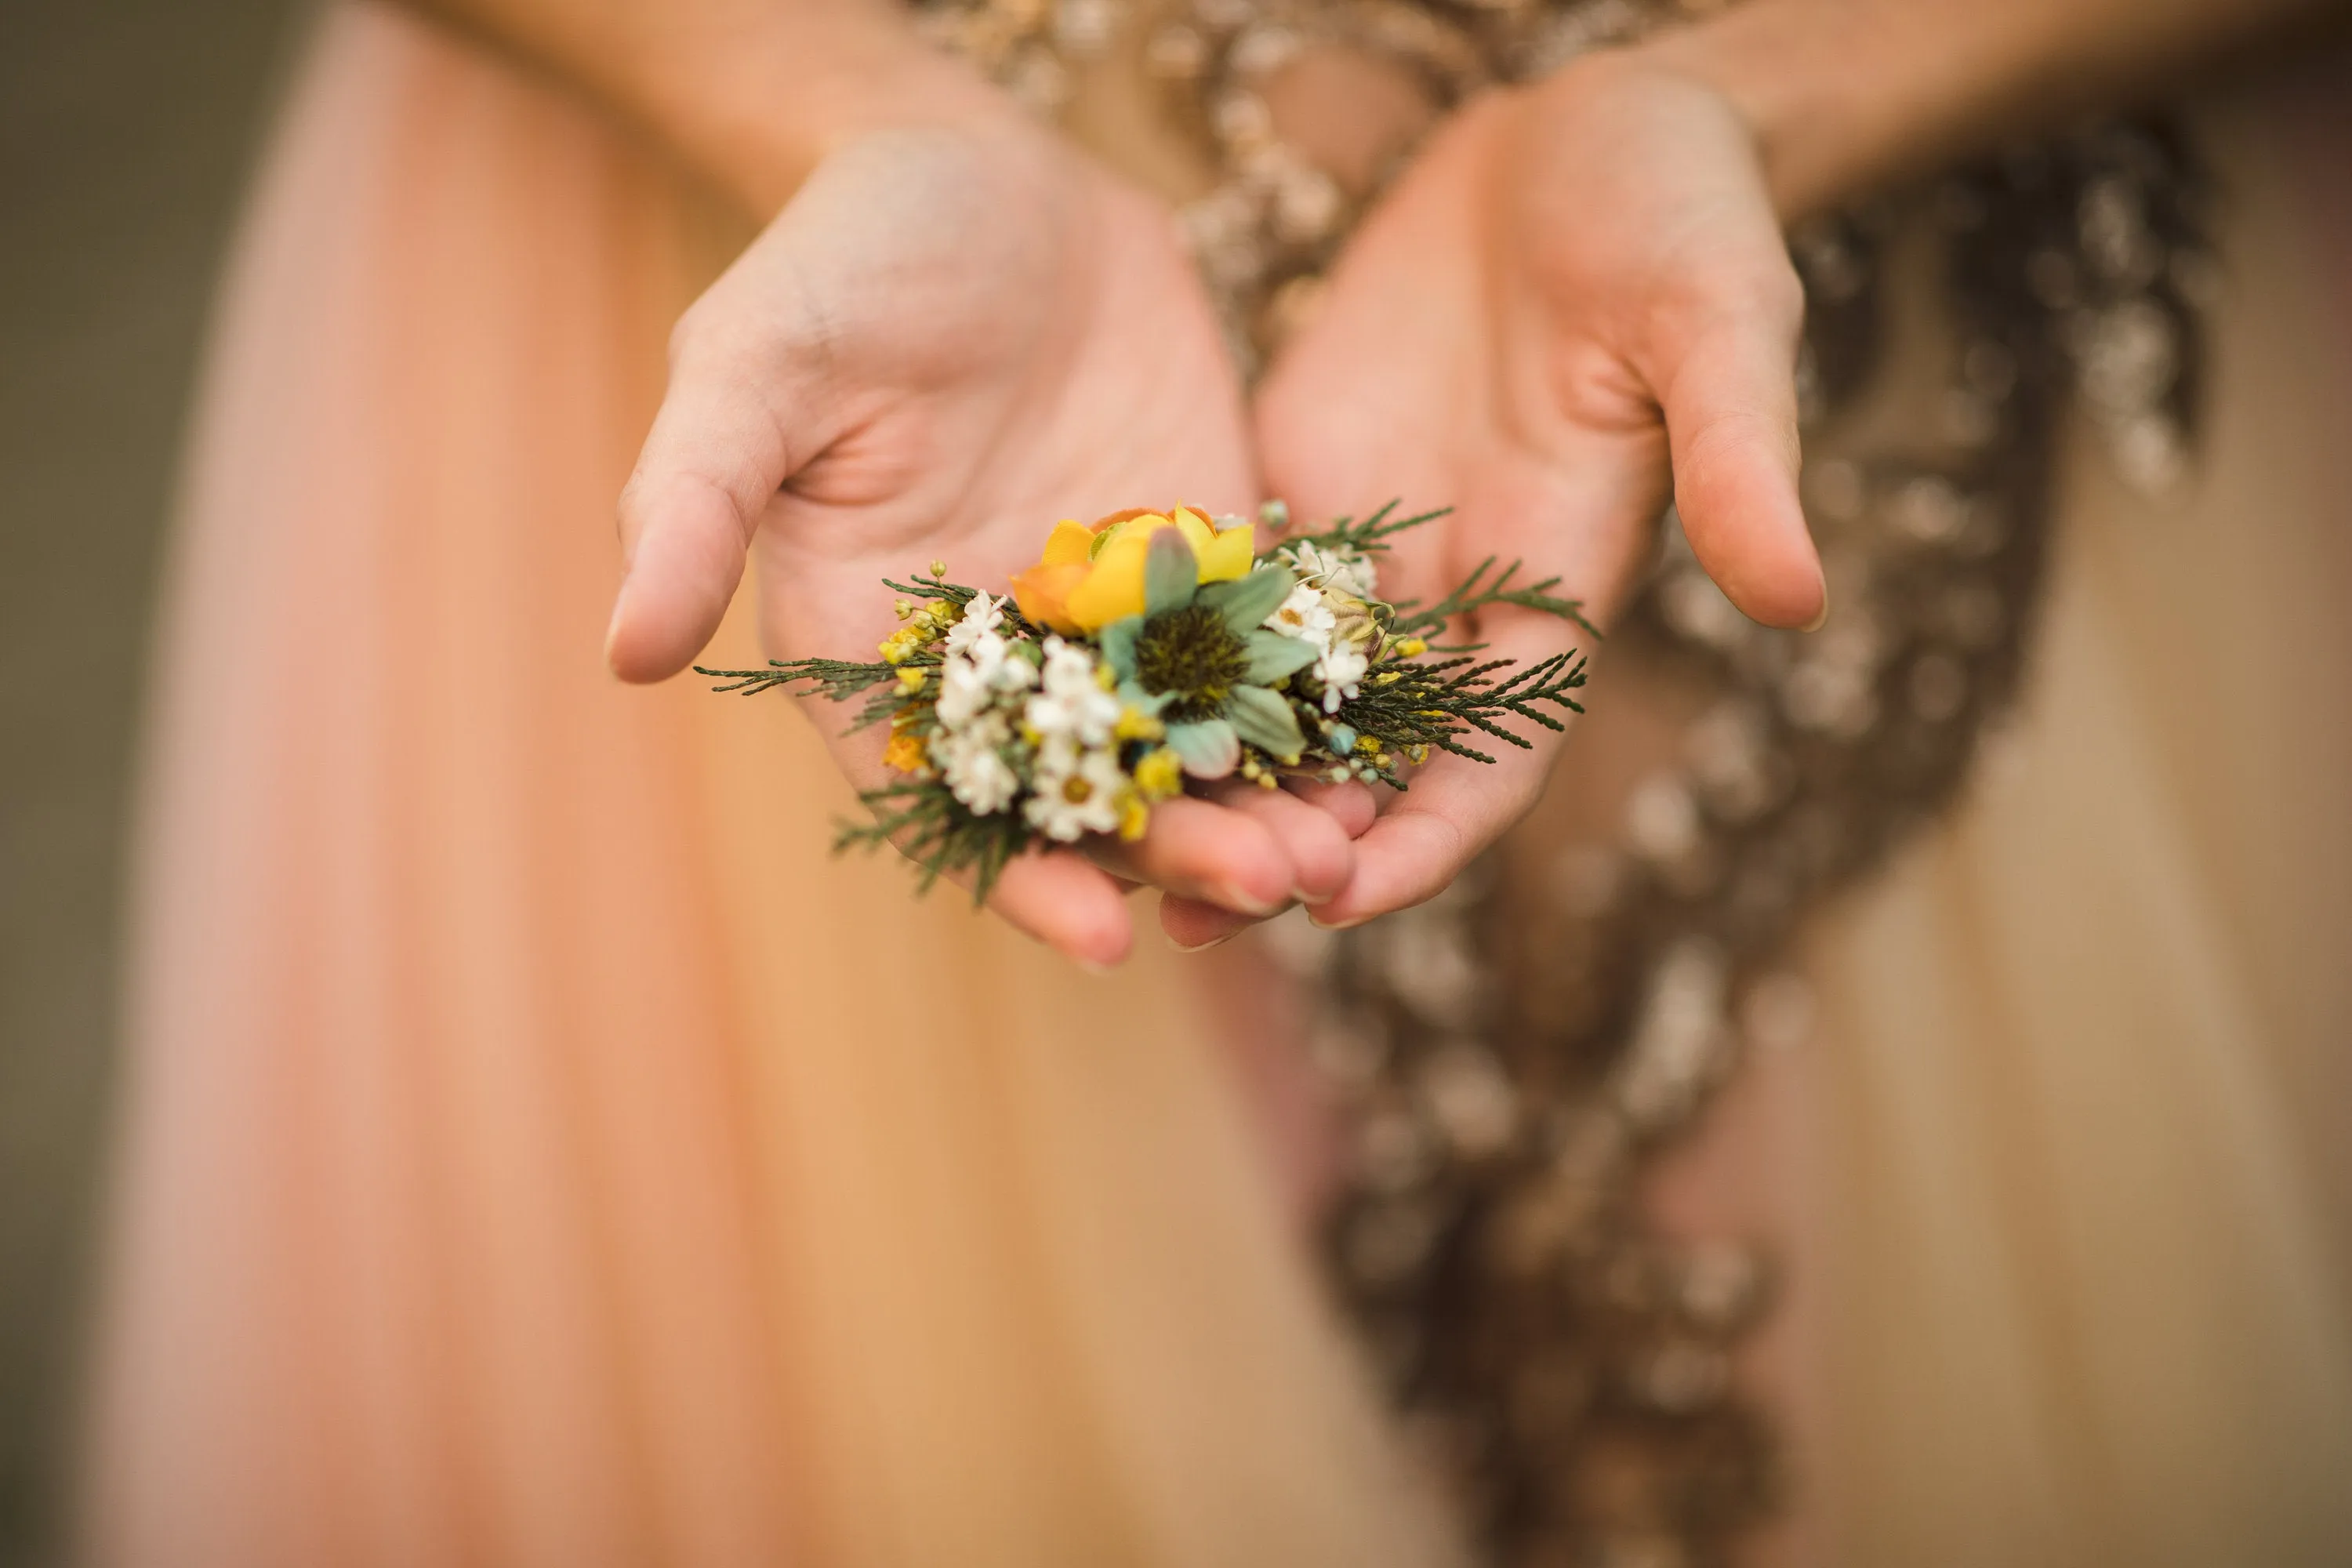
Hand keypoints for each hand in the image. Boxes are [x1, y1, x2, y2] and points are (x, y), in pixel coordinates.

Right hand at [608, 115, 1354, 966]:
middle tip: (1269, 884)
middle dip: (1175, 848)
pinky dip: (1312, 701)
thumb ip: (692, 504)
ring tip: (1340, 848)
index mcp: (880, 642)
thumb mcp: (752, 367)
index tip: (1102, 936)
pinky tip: (1379, 743)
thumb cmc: (844, 261)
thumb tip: (624, 653)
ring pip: (1187, 738)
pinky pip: (1260, 647)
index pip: (952, 790)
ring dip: (1260, 799)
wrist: (982, 169)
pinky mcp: (1200, 549)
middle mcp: (1001, 647)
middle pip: (1091, 785)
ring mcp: (1111, 607)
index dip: (1020, 871)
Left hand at [1162, 53, 1823, 948]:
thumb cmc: (1678, 219)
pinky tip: (1074, 685)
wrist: (1585, 129)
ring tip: (1111, 834)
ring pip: (1274, 695)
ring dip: (1209, 769)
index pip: (1492, 758)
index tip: (1342, 899)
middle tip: (1191, 904)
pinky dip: (1160, 647)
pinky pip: (1216, 588)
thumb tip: (1800, 596)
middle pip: (1367, 760)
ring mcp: (1365, 547)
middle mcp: (1452, 597)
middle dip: (1289, 836)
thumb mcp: (1719, 326)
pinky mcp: (1292, 483)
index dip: (1425, 839)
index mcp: (1556, 593)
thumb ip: (1739, 460)